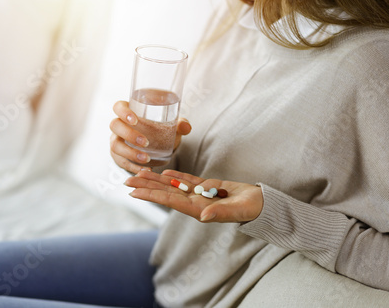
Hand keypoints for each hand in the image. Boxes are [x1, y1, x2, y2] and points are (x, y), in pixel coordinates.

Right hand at [110, 101, 191, 173]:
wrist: (157, 146)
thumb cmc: (160, 130)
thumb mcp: (171, 126)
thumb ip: (179, 124)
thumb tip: (186, 126)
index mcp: (129, 112)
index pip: (118, 106)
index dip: (123, 112)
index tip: (135, 120)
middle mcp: (119, 125)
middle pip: (115, 125)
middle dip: (129, 134)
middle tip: (145, 142)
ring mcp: (116, 141)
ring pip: (115, 145)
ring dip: (130, 153)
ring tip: (146, 159)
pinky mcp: (118, 156)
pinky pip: (120, 161)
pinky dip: (132, 166)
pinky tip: (145, 169)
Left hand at [125, 169, 263, 222]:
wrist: (262, 203)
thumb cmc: (252, 208)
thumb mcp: (238, 210)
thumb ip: (220, 213)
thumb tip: (202, 216)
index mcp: (199, 210)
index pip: (170, 201)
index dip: (151, 195)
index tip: (133, 192)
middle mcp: (195, 203)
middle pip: (166, 193)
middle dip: (146, 187)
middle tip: (126, 181)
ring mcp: (200, 195)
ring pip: (173, 186)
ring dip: (155, 180)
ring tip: (138, 174)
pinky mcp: (208, 187)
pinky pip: (186, 181)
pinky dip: (174, 176)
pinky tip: (162, 172)